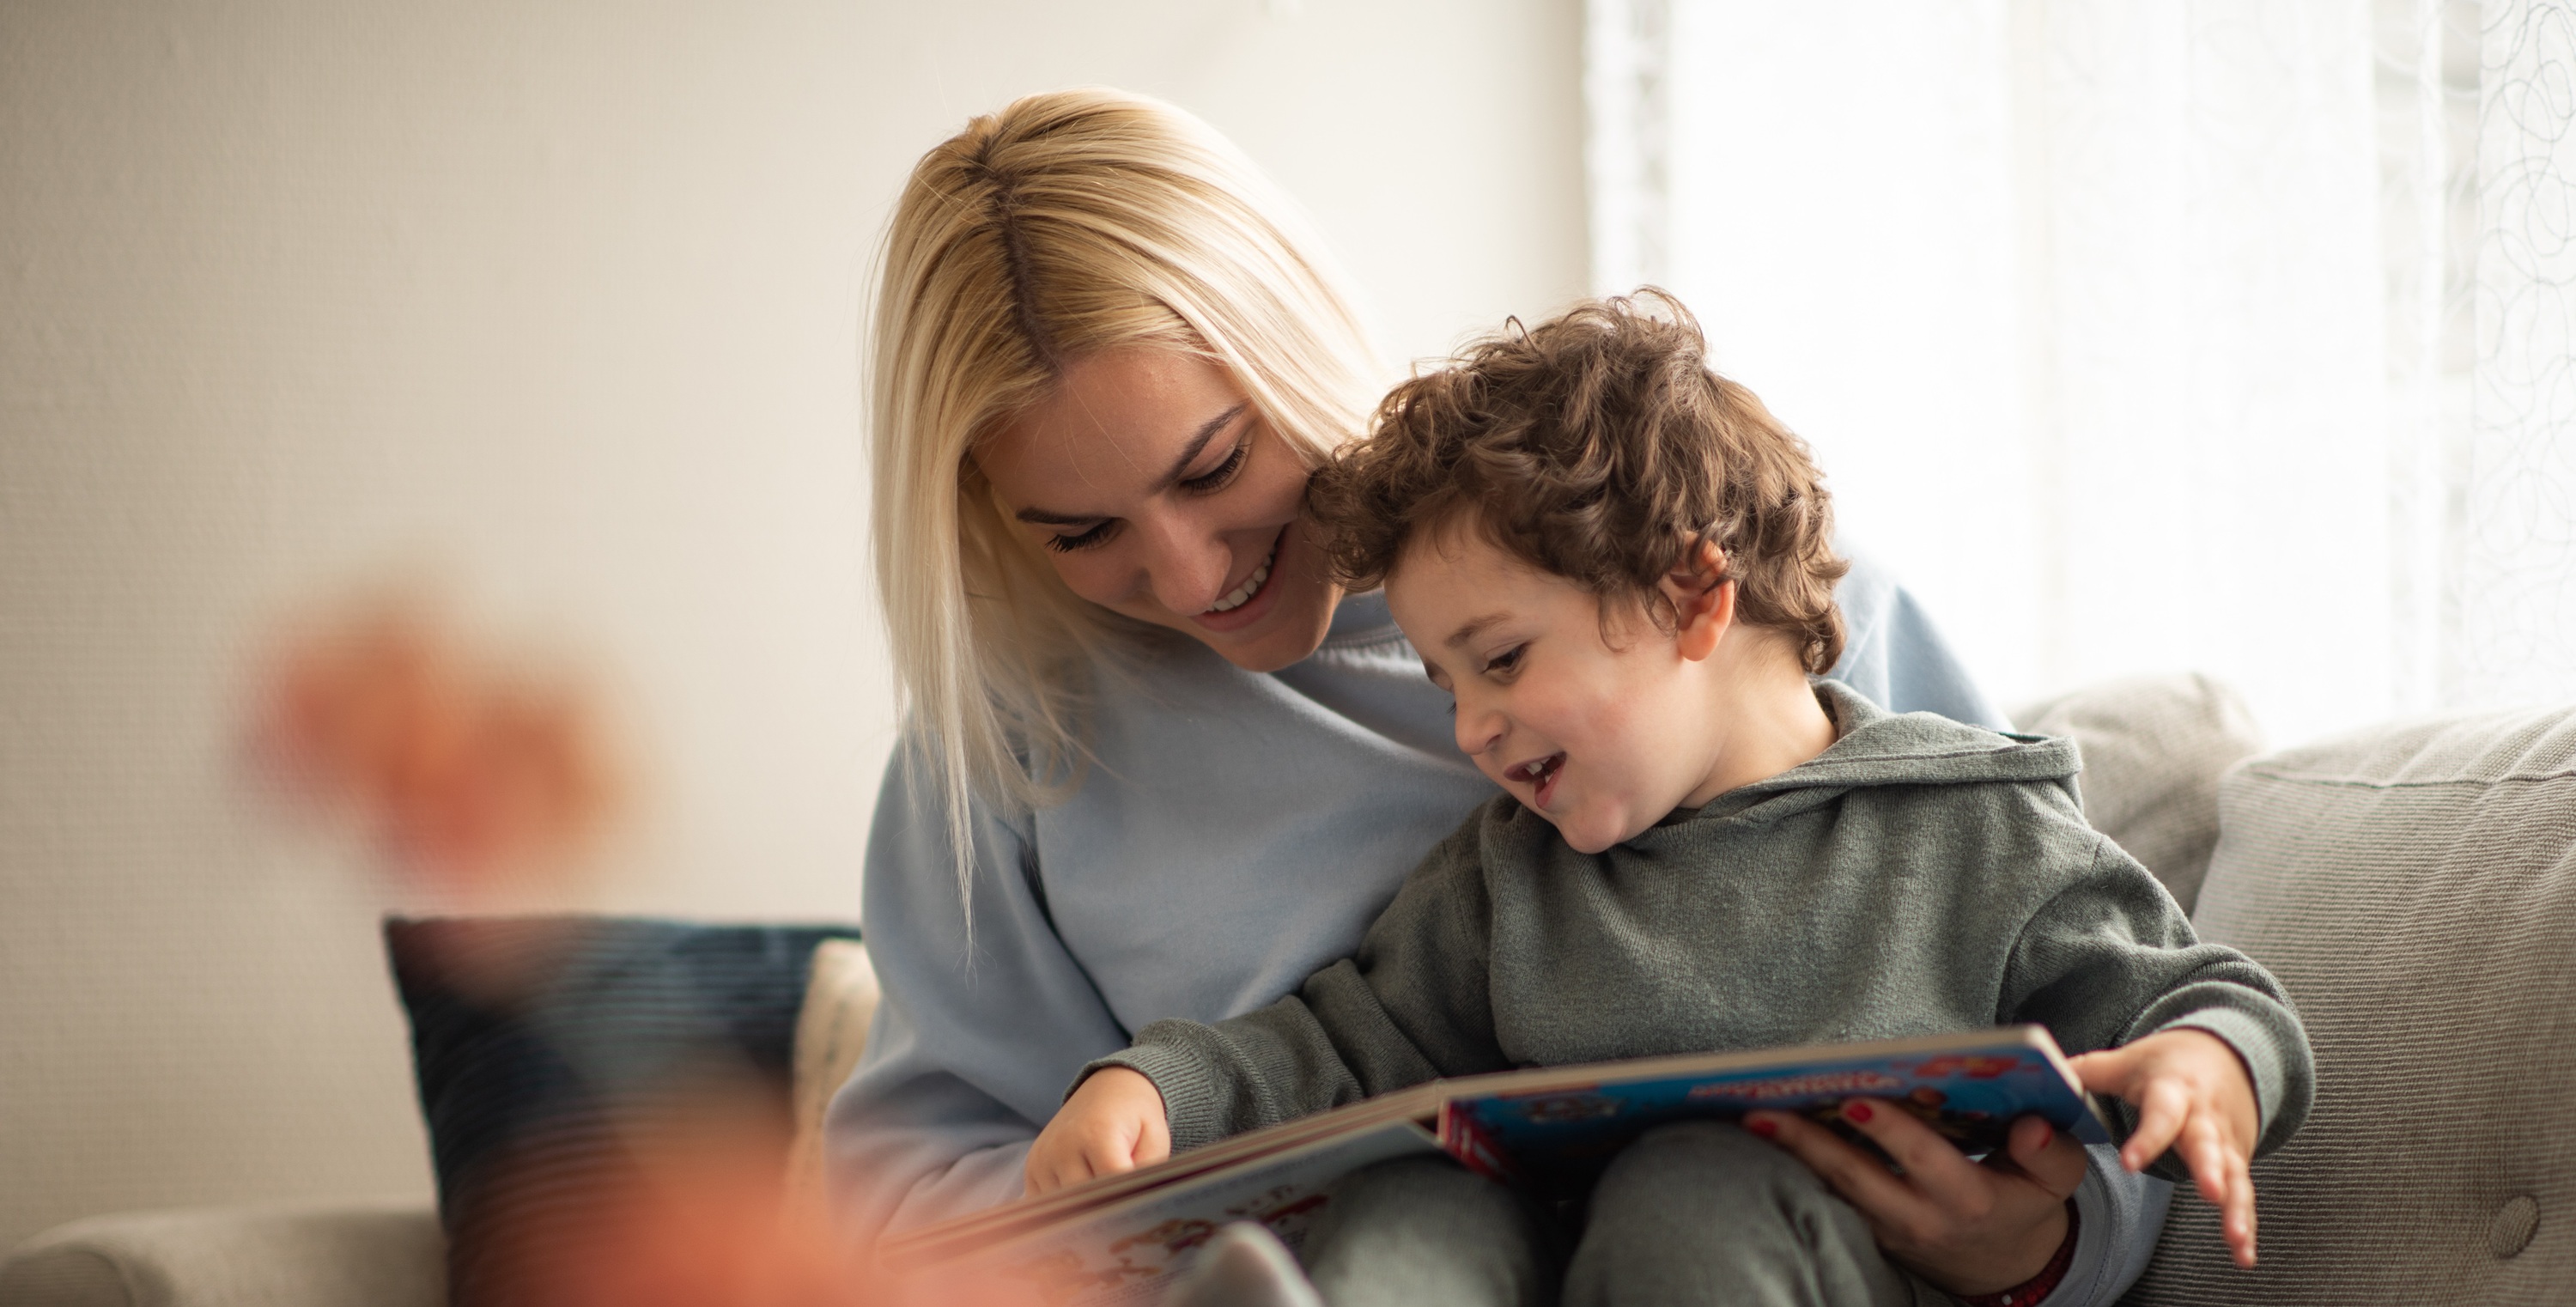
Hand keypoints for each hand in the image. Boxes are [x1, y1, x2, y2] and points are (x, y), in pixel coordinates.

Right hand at [1025, 1067, 1171, 1195]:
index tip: (1138, 1205)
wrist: (1108, 1090)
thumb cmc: (1135, 1117)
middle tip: (1122, 1207)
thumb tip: (1134, 1203)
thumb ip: (1147, 1171)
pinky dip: (1063, 1208)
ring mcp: (1043, 1158)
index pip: (1111, 1184)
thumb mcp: (1154, 1138)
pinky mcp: (1032, 1169)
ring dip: (1083, 1211)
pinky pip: (1045, 1205)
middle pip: (1085, 1201)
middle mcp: (1063, 1145)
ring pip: (1063, 1208)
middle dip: (1106, 1209)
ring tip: (1102, 1195)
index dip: (1128, 1199)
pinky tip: (1081, 1195)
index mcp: (1097, 1134)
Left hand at [1744, 1103, 2084, 1295]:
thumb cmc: (2024, 1199)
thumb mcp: (2056, 1181)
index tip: (1853, 1097)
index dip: (1888, 1130)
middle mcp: (1922, 1219)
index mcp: (1969, 1201)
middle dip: (1810, 1143)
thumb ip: (2050, 1152)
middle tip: (1766, 1109)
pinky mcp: (1870, 1232)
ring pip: (1834, 1191)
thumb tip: (2029, 1126)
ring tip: (1750, 1117)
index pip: (1922, 1160)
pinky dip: (1797, 1168)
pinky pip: (1830, 1199)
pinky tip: (1767, 1137)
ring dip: (1791, 1156)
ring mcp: (1890, 1230)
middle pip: (1858, 1178)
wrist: (2004, 1260)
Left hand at [2069, 1028, 2261, 1267]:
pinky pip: (2243, 1194)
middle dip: (2210, 1170)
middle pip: (2207, 1144)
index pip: (2160, 1113)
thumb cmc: (2164, 1064)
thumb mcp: (2126, 1062)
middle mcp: (2204, 1118)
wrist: (2223, 1054)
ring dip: (2236, 1208)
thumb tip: (2041, 1076)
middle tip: (2211, 1194)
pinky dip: (2246, 1225)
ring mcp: (2225, 1141)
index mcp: (2172, 1090)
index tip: (2131, 1163)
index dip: (2147, 1137)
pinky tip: (2243, 1255)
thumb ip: (2085, 1072)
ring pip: (2234, 1175)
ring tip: (2235, 1239)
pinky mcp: (2237, 1161)